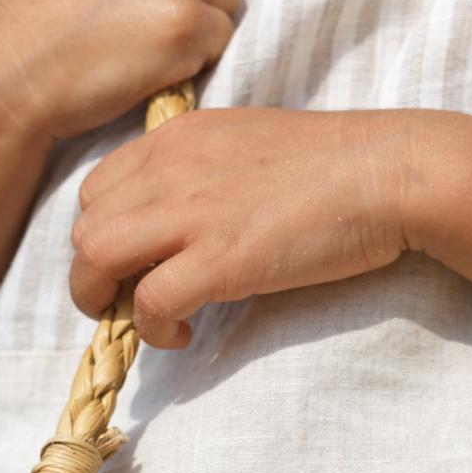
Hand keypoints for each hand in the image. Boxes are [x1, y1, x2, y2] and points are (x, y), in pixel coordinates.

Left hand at [69, 106, 433, 345]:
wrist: (387, 171)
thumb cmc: (333, 162)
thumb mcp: (247, 142)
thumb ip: (203, 170)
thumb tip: (184, 215)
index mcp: (176, 138)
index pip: (97, 189)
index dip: (105, 233)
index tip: (136, 261)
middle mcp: (170, 168)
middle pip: (84, 227)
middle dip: (96, 274)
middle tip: (134, 300)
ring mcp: (192, 213)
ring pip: (96, 259)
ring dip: (109, 301)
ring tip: (150, 320)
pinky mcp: (220, 259)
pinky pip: (149, 303)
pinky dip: (154, 329)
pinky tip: (185, 334)